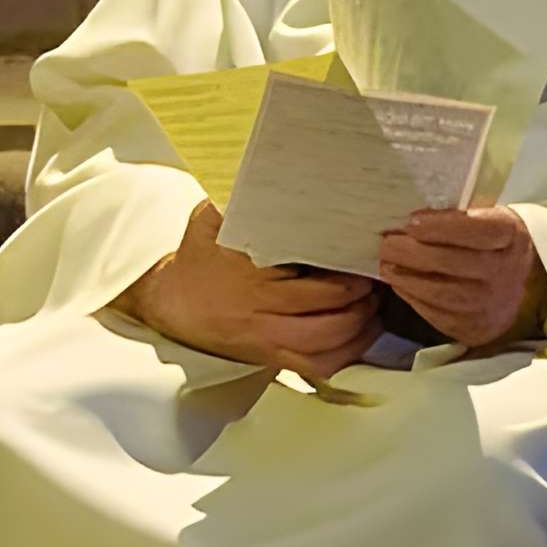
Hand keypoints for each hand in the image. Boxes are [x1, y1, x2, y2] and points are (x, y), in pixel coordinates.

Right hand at [119, 202, 380, 379]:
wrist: (168, 300)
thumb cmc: (199, 256)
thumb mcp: (215, 220)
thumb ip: (248, 205)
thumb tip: (279, 178)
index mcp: (252, 278)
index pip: (315, 284)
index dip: (349, 275)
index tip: (365, 260)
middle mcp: (261, 313)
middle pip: (331, 317)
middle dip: (363, 300)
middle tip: (378, 282)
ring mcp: (266, 341)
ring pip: (328, 346)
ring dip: (361, 328)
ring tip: (375, 307)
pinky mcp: (269, 359)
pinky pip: (316, 368)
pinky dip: (346, 355)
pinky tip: (361, 336)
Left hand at [375, 203, 546, 349]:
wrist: (517, 285)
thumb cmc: (490, 244)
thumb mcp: (486, 220)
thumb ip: (456, 217)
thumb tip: (410, 220)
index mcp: (511, 236)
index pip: (476, 230)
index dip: (441, 226)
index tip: (412, 221)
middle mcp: (505, 272)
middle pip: (451, 262)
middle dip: (411, 252)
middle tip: (387, 244)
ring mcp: (491, 304)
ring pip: (440, 293)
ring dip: (407, 278)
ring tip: (387, 265)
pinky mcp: (475, 327)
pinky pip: (437, 314)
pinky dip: (413, 298)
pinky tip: (401, 284)